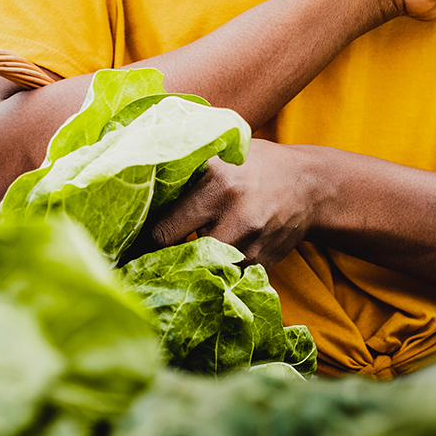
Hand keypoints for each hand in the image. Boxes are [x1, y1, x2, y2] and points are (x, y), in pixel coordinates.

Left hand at [141, 139, 317, 271]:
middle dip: (162, 262)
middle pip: (181, 258)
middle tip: (141, 266)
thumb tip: (137, 174)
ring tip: (171, 270)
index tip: (126, 247)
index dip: (143, 242)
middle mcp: (235, 218)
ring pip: (204, 272)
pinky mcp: (263, 264)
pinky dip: (214, 276)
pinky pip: (228, 279)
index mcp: (218, 186)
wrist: (309, 186)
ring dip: (189, 271)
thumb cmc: (256, 166)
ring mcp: (251, 246)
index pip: (164, 229)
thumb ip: (187, 168)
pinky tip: (205, 270)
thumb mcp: (222, 155)